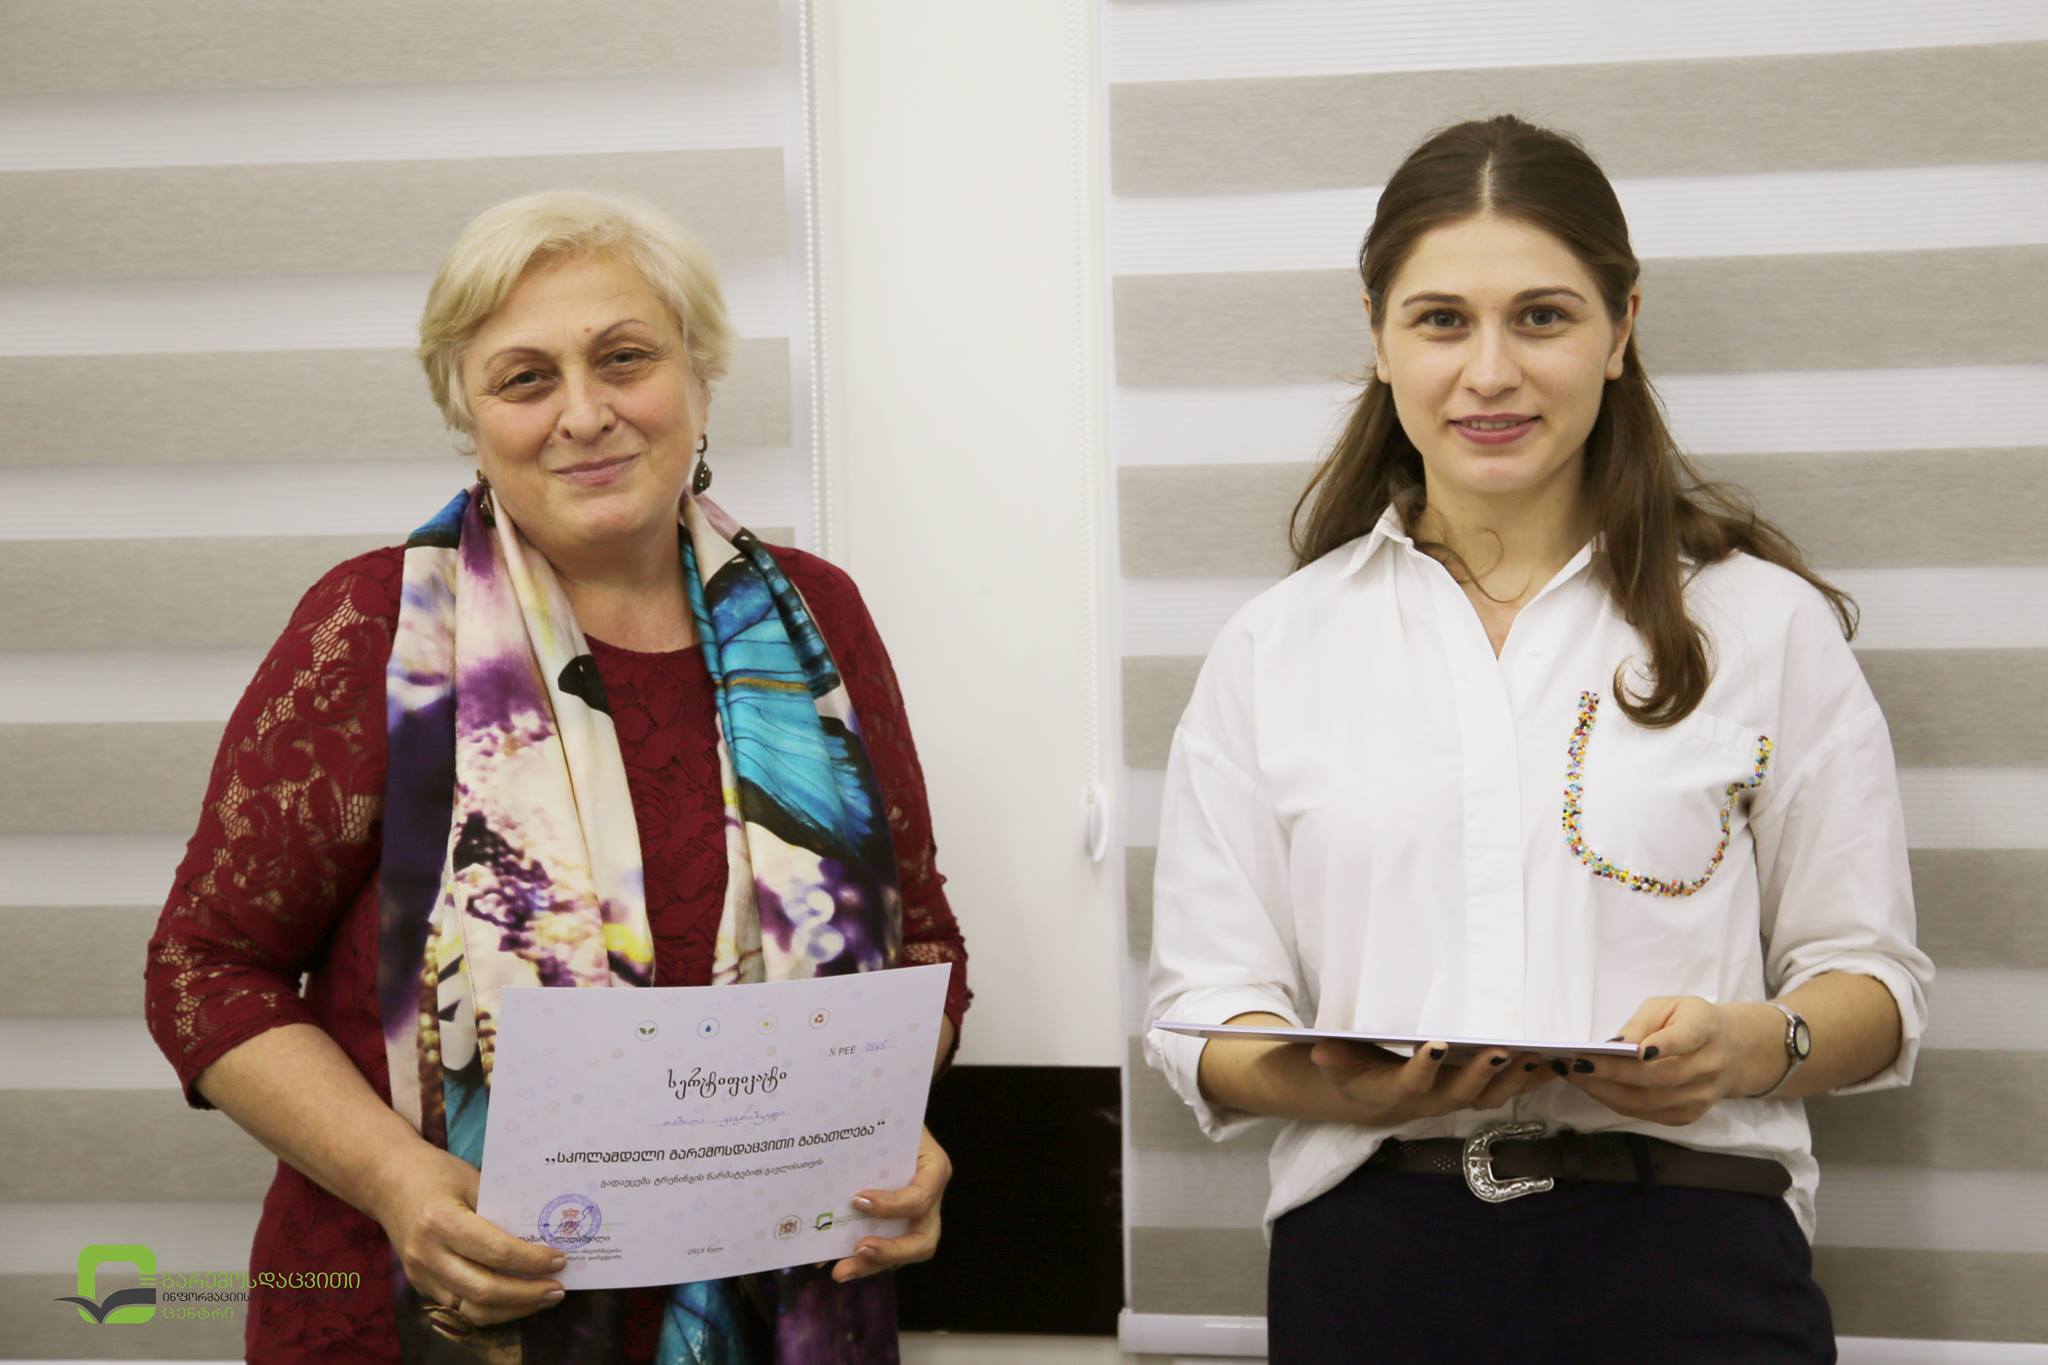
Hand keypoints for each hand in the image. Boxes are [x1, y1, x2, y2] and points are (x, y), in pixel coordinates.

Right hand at [369, 1143, 565, 1328]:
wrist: (387, 1180)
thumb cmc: (436, 1173)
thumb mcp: (472, 1180)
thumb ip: (503, 1208)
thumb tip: (544, 1234)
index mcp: (441, 1221)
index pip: (495, 1252)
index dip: (531, 1261)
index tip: (559, 1260)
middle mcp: (428, 1254)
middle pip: (484, 1290)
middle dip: (527, 1294)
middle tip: (558, 1289)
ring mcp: (420, 1274)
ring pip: (471, 1309)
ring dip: (513, 1309)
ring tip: (543, 1298)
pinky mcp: (420, 1285)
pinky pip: (459, 1307)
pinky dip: (492, 1309)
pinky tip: (516, 1299)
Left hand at [832, 1125, 950, 1282]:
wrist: (894, 1117)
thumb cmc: (893, 1116)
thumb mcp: (890, 1121)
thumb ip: (873, 1139)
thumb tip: (832, 1157)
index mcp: (934, 1170)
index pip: (920, 1198)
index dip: (891, 1206)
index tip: (857, 1199)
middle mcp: (930, 1199)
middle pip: (923, 1240)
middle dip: (890, 1252)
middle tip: (858, 1250)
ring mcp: (916, 1217)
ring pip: (903, 1253)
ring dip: (871, 1266)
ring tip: (839, 1271)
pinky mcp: (898, 1225)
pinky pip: (884, 1249)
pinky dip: (859, 1259)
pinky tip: (829, 1261)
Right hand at [1307, 1039, 1557, 1125]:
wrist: (1373, 1100)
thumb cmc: (1356, 1073)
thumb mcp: (1338, 1066)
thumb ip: (1334, 1059)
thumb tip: (1320, 1050)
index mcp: (1399, 1092)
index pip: (1412, 1082)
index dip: (1425, 1067)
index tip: (1437, 1046)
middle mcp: (1433, 1101)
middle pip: (1462, 1093)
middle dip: (1484, 1073)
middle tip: (1504, 1049)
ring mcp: (1457, 1098)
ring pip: (1491, 1096)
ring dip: (1517, 1078)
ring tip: (1540, 1055)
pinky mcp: (1474, 1093)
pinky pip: (1506, 1090)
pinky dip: (1531, 1078)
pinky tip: (1556, 1061)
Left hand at [1564, 996, 1777, 1125]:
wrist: (1731, 1051)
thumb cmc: (1690, 1022)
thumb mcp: (1670, 1007)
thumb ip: (1643, 1022)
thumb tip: (1613, 1046)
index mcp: (1706, 1029)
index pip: (1685, 1039)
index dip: (1662, 1045)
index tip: (1634, 1049)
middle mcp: (1708, 1067)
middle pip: (1658, 1077)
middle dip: (1612, 1073)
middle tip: (1576, 1064)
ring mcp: (1700, 1097)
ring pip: (1648, 1101)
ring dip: (1606, 1092)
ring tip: (1576, 1077)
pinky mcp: (1688, 1116)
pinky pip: (1647, 1113)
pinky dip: (1616, 1102)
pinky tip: (1594, 1088)